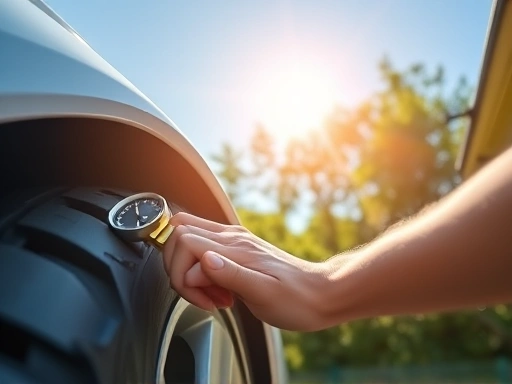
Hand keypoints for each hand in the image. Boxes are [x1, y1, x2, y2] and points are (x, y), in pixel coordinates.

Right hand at [163, 212, 331, 330]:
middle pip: (179, 231)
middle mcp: (232, 238)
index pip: (183, 240)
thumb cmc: (297, 299)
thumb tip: (202, 261)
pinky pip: (205, 252)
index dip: (181, 271)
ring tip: (213, 296)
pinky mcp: (238, 251)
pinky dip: (202, 274)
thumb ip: (230, 275)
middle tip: (200, 294)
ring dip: (189, 272)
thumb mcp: (264, 293)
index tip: (199, 295)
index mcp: (236, 247)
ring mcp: (234, 242)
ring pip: (189, 240)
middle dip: (178, 267)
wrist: (322, 294)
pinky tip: (220, 293)